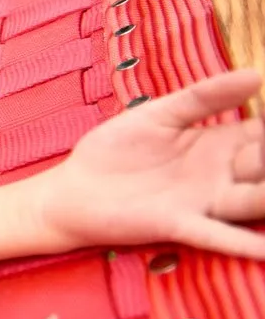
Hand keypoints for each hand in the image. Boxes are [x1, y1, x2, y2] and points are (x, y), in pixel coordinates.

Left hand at [31, 69, 264, 257]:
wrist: (72, 191)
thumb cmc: (114, 151)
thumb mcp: (158, 115)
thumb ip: (204, 97)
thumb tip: (256, 74)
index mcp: (221, 144)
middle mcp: (223, 176)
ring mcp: (204, 202)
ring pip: (254, 202)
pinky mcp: (178, 225)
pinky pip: (220, 236)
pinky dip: (247, 243)